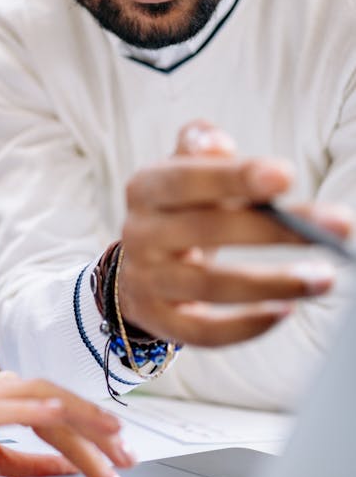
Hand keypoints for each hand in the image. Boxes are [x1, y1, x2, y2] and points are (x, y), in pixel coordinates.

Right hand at [0, 371, 135, 476]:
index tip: (123, 462)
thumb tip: (72, 466)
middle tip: (128, 459)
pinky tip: (55, 413)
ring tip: (110, 432)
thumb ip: (32, 462)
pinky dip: (29, 407)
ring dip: (78, 414)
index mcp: (2, 398)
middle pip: (56, 400)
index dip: (94, 433)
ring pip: (38, 396)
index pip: (58, 411)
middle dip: (97, 427)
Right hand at [116, 120, 351, 346]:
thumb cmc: (180, 211)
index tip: (287, 177)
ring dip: (272, 283)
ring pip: (210, 286)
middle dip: (275, 230)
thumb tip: (218, 144)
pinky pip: (203, 332)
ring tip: (323, 277)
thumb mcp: (183, 171)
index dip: (234, 178)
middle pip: (207, 231)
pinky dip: (245, 326)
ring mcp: (147, 280)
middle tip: (339, 225)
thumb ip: (201, 145)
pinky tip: (285, 310)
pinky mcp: (159, 320)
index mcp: (146, 188)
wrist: (141, 267)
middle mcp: (141, 233)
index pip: (186, 180)